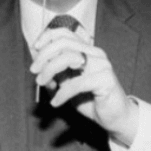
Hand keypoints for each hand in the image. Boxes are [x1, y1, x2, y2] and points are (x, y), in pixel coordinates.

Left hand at [30, 26, 138, 145]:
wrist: (115, 117)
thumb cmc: (91, 99)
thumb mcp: (67, 84)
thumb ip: (55, 74)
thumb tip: (38, 67)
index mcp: (87, 50)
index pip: (65, 33)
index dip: (47, 37)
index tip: (35, 49)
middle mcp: (95, 53)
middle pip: (64, 43)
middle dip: (44, 55)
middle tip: (34, 71)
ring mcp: (102, 65)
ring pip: (68, 57)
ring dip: (50, 70)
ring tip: (42, 84)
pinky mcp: (106, 79)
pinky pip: (77, 83)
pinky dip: (62, 93)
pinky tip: (56, 102)